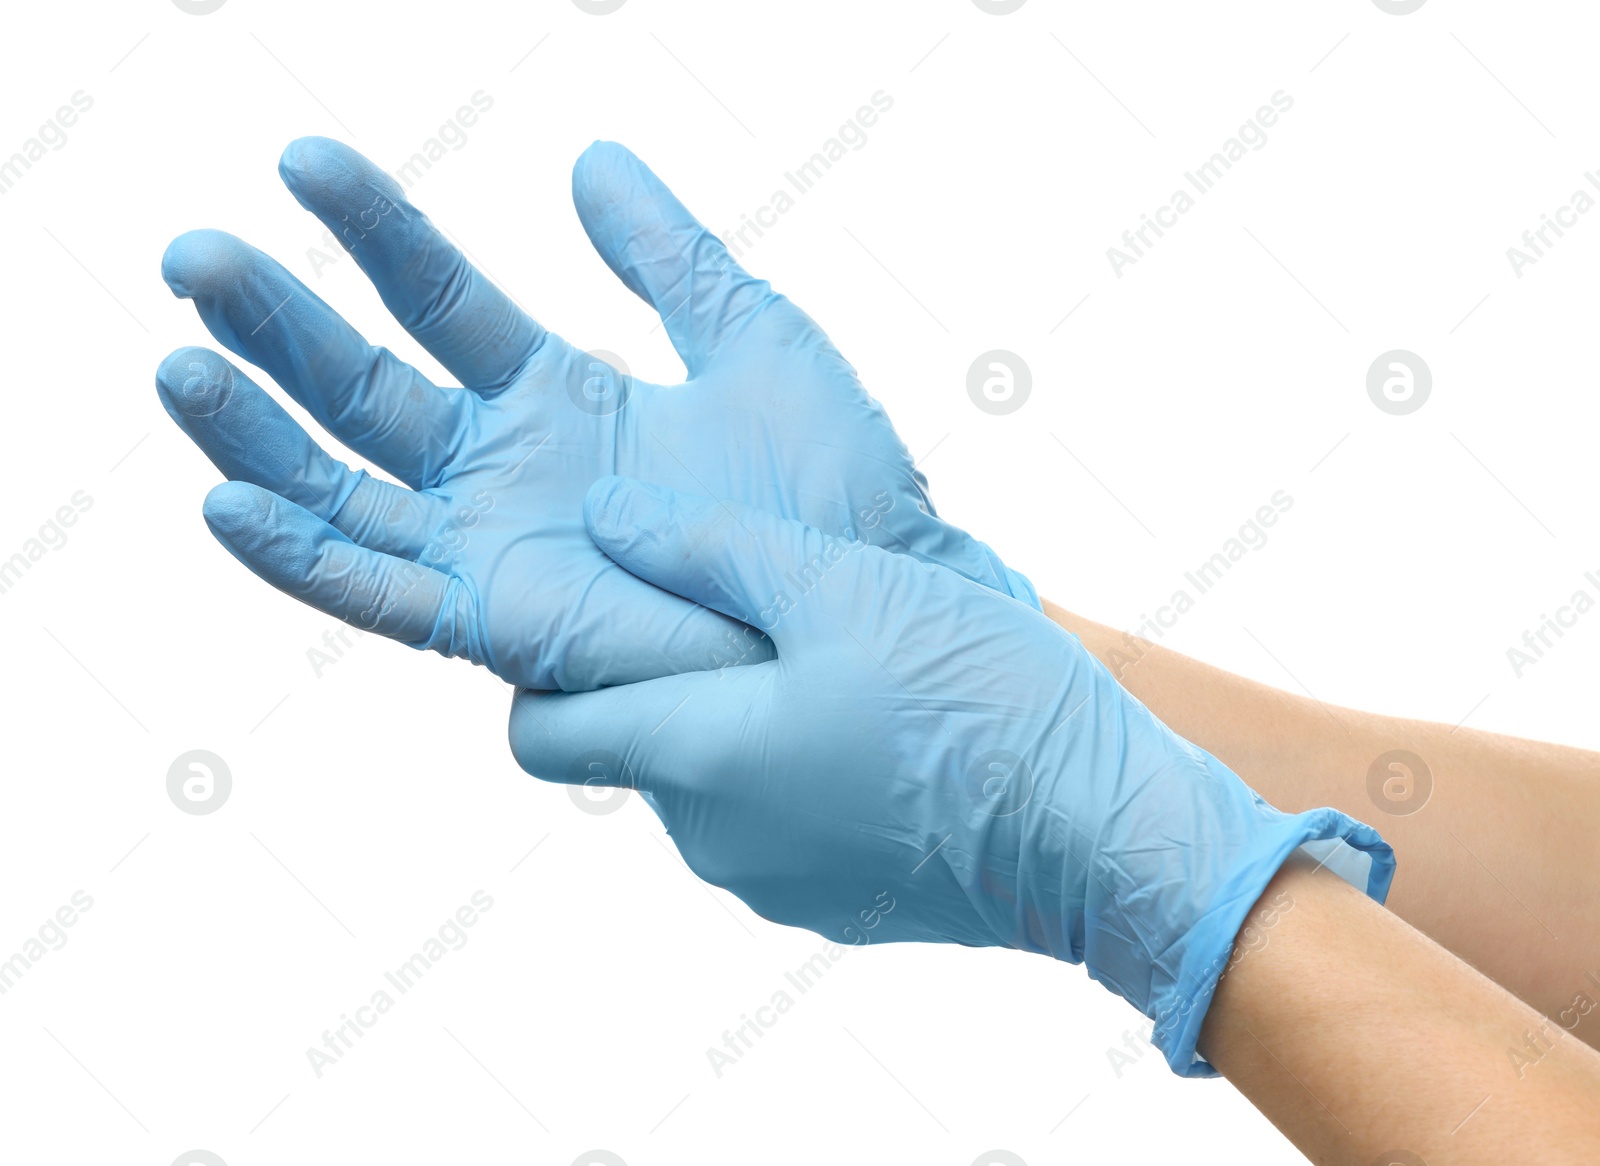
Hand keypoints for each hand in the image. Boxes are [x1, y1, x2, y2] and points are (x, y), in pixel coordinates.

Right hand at [156, 137, 1033, 690]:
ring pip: (342, 488)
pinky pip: (377, 593)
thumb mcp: (751, 338)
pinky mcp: (498, 625)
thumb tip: (591, 156)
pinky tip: (226, 500)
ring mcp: (494, 549)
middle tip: (192, 257)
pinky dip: (299, 556)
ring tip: (180, 360)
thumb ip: (669, 255)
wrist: (872, 601)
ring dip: (254, 431)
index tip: (303, 159)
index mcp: (557, 397)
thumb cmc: (833, 489)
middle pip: (362, 387)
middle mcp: (505, 472)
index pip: (437, 298)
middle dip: (276, 323)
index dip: (373, 229)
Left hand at [510, 477, 1394, 1073]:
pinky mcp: (832, 900)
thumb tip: (606, 519)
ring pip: (708, 780)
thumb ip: (706, 546)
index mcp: (696, 757)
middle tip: (744, 603)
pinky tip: (875, 719)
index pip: (539, 732)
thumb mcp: (839, 585)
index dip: (545, 665)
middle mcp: (712, 838)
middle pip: (629, 747)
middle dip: (660, 679)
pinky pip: (774, 819)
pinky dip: (793, 767)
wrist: (1105, 836)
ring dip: (738, 718)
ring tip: (831, 653)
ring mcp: (773, 880)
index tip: (599, 603)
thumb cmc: (975, 700)